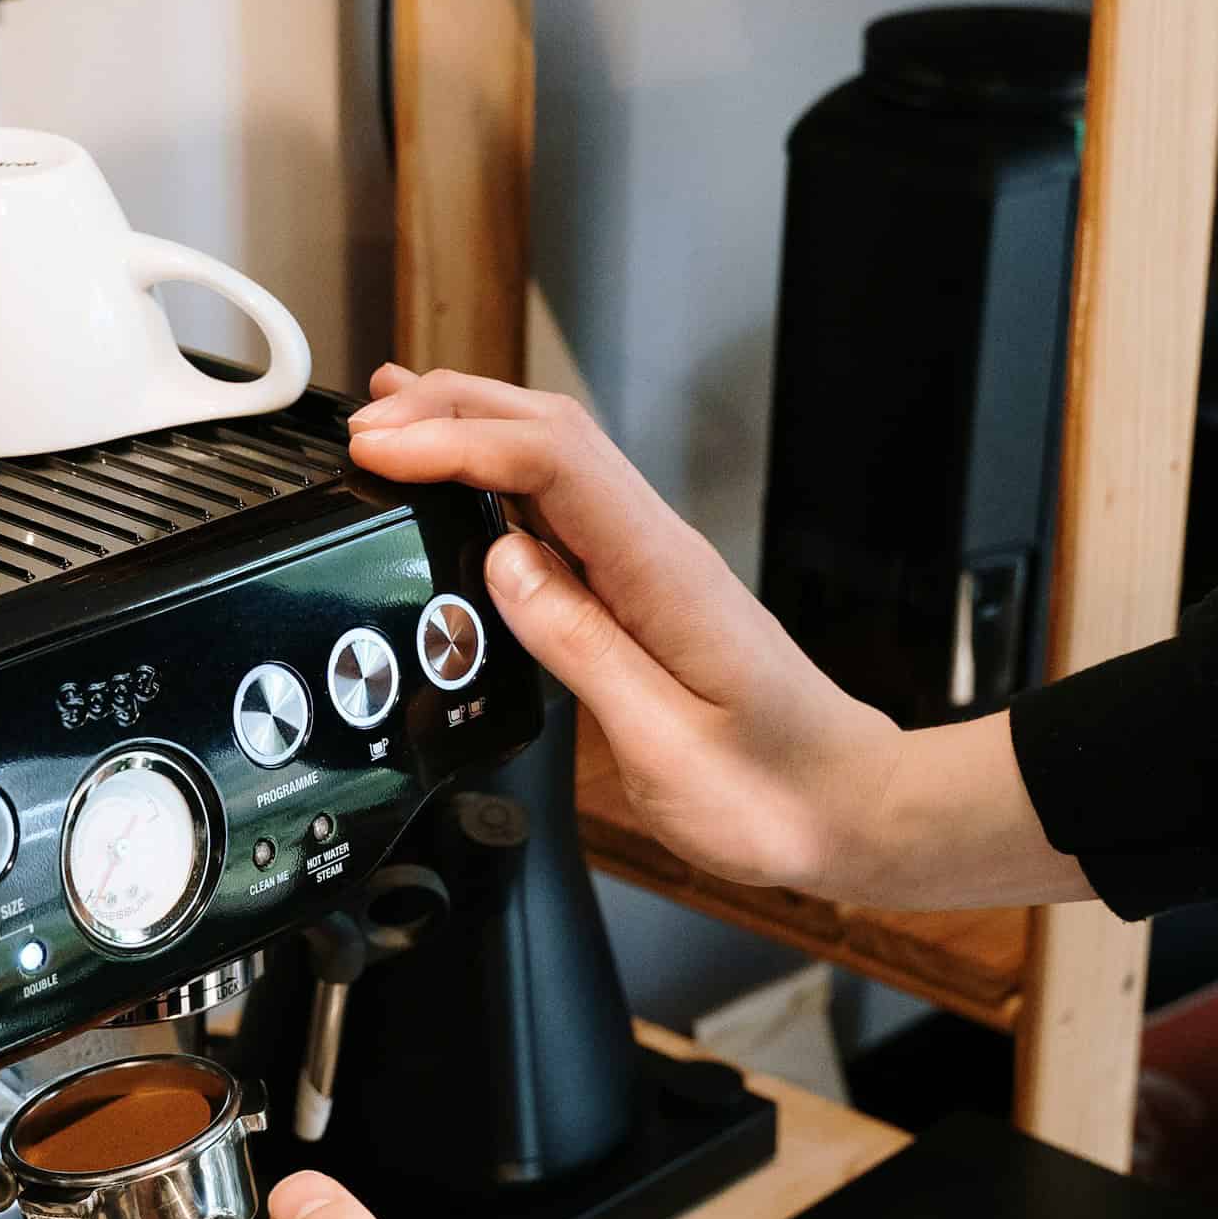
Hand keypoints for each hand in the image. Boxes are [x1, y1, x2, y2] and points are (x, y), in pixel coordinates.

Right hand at [348, 366, 1089, 911]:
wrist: (848, 808)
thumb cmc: (771, 791)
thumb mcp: (664, 740)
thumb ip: (580, 647)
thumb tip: (502, 565)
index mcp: (663, 573)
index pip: (549, 462)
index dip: (455, 442)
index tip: (380, 450)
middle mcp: (661, 550)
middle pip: (552, 433)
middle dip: (452, 410)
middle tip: (368, 420)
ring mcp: (656, 565)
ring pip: (559, 460)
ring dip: (475, 431)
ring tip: (399, 425)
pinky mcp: (649, 592)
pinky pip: (568, 510)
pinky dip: (503, 483)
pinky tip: (469, 495)